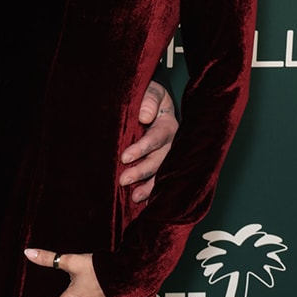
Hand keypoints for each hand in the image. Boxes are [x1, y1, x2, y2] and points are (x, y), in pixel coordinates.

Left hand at [119, 79, 176, 203]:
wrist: (155, 105)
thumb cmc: (150, 99)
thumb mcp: (151, 93)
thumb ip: (149, 100)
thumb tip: (144, 116)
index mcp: (168, 125)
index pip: (156, 138)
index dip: (141, 148)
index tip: (124, 157)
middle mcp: (173, 144)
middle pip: (160, 160)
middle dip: (142, 171)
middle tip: (123, 180)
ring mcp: (170, 156)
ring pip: (163, 174)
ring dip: (149, 187)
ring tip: (135, 197)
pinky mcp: (165, 165)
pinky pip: (163, 180)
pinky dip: (154, 193)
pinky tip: (144, 203)